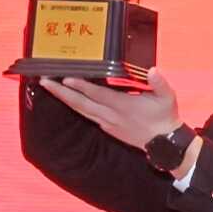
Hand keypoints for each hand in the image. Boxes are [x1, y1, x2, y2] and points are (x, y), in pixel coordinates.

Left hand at [47, 71, 181, 150]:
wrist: (163, 142)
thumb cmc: (164, 116)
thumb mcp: (167, 97)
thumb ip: (159, 83)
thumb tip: (153, 70)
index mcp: (123, 106)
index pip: (98, 94)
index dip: (82, 86)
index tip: (66, 78)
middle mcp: (111, 115)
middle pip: (81, 103)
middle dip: (61, 92)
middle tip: (45, 81)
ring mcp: (107, 123)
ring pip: (80, 110)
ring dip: (64, 99)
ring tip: (50, 87)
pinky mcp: (106, 127)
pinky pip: (86, 115)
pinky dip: (74, 106)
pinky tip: (67, 99)